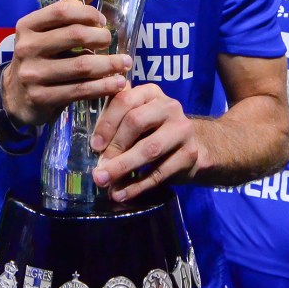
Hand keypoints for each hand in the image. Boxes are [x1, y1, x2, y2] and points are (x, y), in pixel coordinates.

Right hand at [3, 0, 130, 125]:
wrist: (16, 96)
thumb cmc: (40, 57)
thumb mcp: (46, 31)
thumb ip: (69, 9)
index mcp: (27, 25)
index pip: (62, 11)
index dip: (88, 13)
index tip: (102, 21)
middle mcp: (27, 47)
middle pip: (75, 35)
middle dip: (101, 37)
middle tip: (111, 42)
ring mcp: (33, 74)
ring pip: (82, 66)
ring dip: (110, 64)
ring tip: (125, 63)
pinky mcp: (42, 97)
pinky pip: (80, 90)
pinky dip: (103, 86)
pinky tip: (117, 83)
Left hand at [90, 82, 199, 202]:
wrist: (195, 146)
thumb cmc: (155, 130)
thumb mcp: (138, 118)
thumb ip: (117, 122)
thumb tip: (93, 147)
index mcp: (150, 93)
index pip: (125, 100)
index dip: (107, 123)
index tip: (94, 145)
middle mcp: (169, 106)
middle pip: (136, 122)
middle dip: (114, 147)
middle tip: (98, 167)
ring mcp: (182, 129)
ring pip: (149, 149)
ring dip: (123, 167)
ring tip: (104, 181)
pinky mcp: (189, 154)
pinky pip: (159, 172)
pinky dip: (137, 186)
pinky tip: (121, 194)